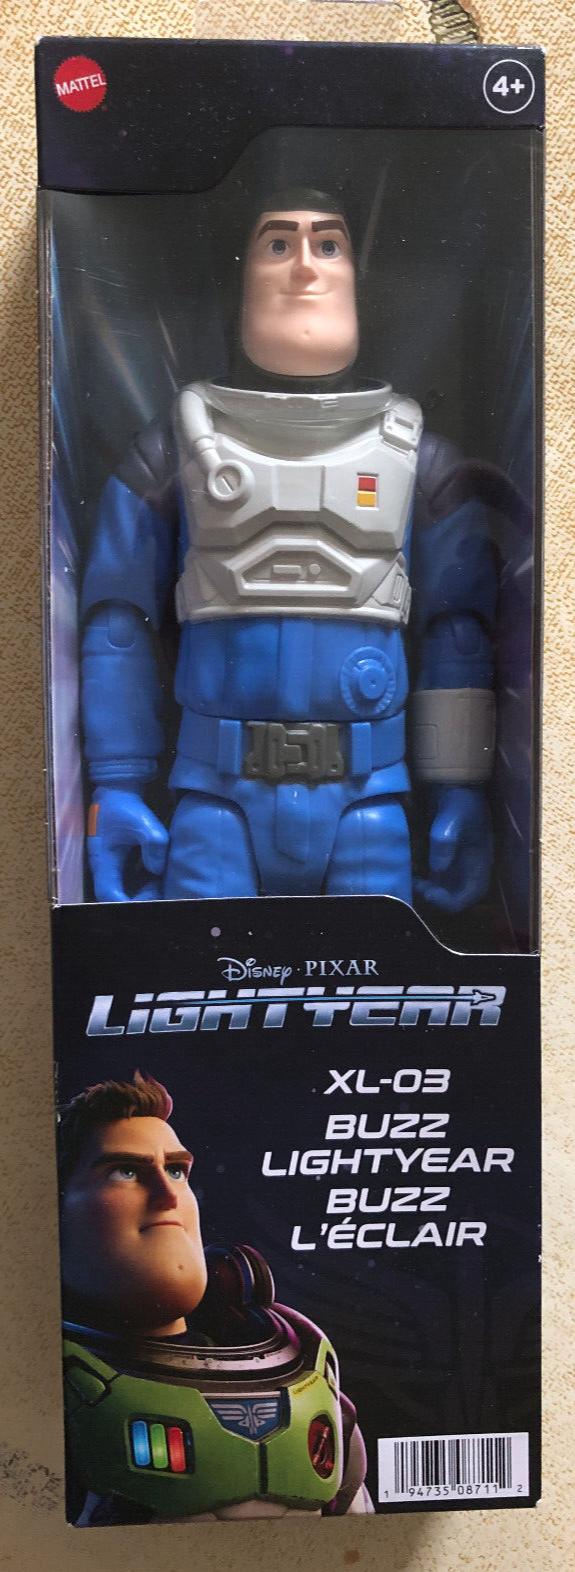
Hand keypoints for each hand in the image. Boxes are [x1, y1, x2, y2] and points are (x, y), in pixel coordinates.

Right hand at [87, 789, 168, 901]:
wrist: (115, 793)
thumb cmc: (125, 806)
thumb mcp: (143, 822)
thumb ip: (154, 844)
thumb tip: (158, 869)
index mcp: (103, 860)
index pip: (108, 893)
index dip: (126, 903)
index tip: (147, 901)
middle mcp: (102, 867)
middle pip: (114, 896)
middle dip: (136, 900)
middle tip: (158, 894)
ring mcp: (107, 866)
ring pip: (119, 890)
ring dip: (138, 893)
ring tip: (158, 888)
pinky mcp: (115, 862)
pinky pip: (125, 881)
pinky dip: (139, 885)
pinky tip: (155, 879)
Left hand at [415, 786, 492, 913]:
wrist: (455, 783)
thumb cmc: (459, 798)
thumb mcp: (452, 815)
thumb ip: (445, 840)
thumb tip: (438, 869)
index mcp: (480, 859)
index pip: (471, 893)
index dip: (451, 901)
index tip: (429, 893)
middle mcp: (472, 866)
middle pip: (460, 897)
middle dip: (439, 899)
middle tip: (417, 886)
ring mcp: (461, 862)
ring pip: (448, 889)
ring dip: (431, 892)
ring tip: (411, 881)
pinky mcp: (449, 857)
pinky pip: (440, 878)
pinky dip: (428, 882)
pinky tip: (413, 873)